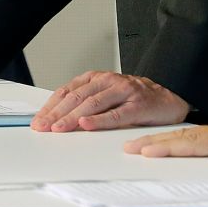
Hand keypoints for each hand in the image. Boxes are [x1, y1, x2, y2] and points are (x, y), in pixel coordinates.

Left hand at [32, 70, 188, 132]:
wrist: (169, 100)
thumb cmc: (134, 100)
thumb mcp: (106, 97)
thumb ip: (85, 104)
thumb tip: (56, 121)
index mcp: (97, 78)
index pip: (68, 91)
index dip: (51, 106)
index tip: (38, 121)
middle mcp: (109, 81)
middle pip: (77, 97)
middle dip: (56, 114)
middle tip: (43, 127)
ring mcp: (124, 91)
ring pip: (93, 103)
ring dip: (72, 117)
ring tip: (59, 128)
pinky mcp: (138, 105)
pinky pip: (116, 114)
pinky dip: (99, 120)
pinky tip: (86, 125)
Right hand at [126, 110, 207, 162]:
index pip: (199, 142)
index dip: (171, 147)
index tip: (147, 150)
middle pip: (188, 138)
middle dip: (157, 142)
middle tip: (130, 146)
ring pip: (193, 138)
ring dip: (167, 141)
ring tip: (143, 146)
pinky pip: (203, 141)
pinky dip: (184, 143)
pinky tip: (178, 147)